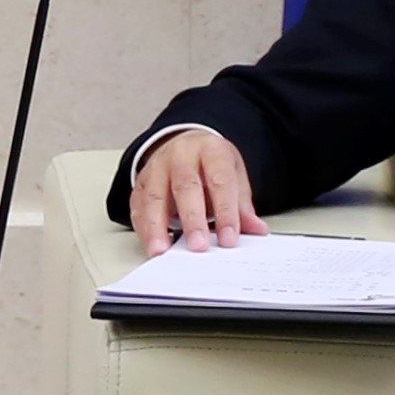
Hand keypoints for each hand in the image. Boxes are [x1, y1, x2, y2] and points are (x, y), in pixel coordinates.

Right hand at [129, 128, 260, 251]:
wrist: (186, 144)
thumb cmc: (210, 163)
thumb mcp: (233, 175)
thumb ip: (242, 205)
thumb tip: (256, 230)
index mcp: (210, 150)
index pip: (220, 181)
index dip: (225, 211)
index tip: (229, 238)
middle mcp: (181, 155)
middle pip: (185, 186)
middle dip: (192, 219)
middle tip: (198, 245)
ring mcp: (156, 167)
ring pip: (154, 196)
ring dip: (157, 226)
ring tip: (162, 250)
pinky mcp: (140, 183)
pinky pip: (138, 206)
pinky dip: (144, 228)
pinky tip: (152, 244)